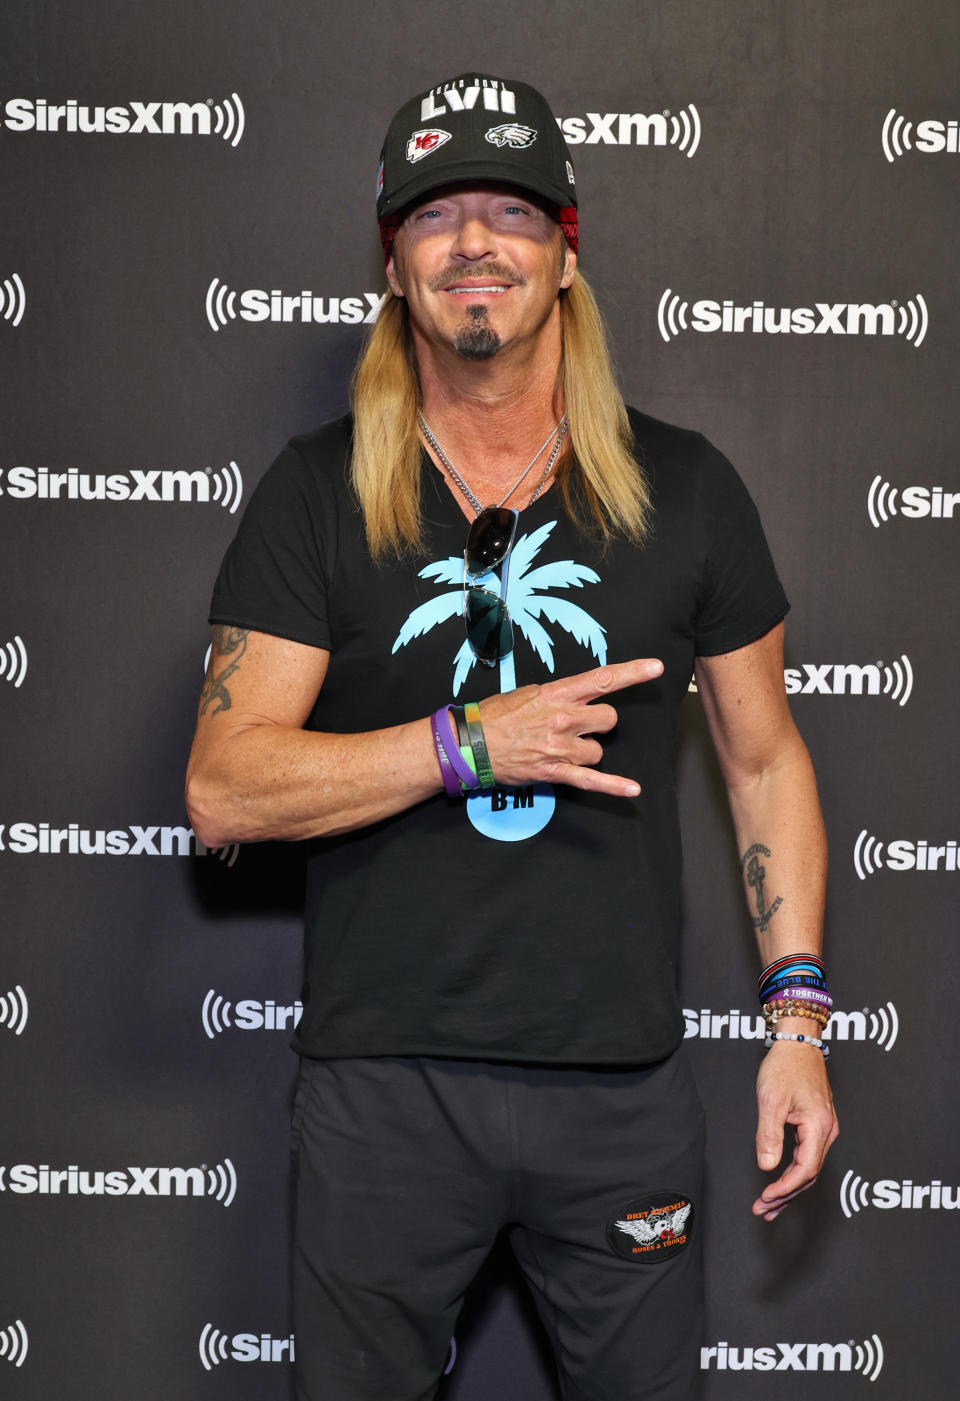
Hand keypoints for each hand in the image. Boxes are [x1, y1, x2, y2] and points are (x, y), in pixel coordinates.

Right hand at [478, 658, 662, 796]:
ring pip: (598, 750)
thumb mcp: (527, 693)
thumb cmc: (494, 716)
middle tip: (581, 727)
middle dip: (600, 724)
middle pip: (608, 719)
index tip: (655, 668)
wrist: (470, 744)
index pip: (601, 679)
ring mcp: (560, 746)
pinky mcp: (555, 771)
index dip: (631, 673)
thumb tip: (576, 697)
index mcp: (556, 694)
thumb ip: (556, 695)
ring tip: (562, 749)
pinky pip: (591, 780)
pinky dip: (613, 787)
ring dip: (587, 750)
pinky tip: (633, 790)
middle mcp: (563, 718)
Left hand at [752, 1037, 838, 1219]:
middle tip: (763, 1210)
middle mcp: (827, 1131)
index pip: (805, 1170)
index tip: (765, 1198)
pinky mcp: (817, 1124)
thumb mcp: (771, 1099)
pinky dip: (793, 1171)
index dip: (785, 1188)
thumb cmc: (786, 1065)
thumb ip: (769, 1134)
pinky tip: (780, 1180)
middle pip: (809, 1175)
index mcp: (819, 1127)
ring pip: (809, 1167)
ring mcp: (824, 1128)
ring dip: (789, 1187)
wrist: (798, 1041)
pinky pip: (807, 1155)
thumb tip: (768, 1166)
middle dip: (786, 1195)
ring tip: (769, 1205)